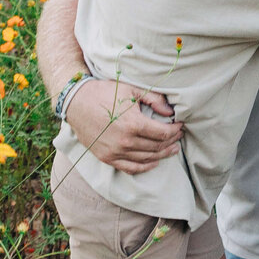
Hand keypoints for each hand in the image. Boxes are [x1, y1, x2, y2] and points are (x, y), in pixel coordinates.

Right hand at [65, 78, 180, 174]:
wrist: (77, 102)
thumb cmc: (105, 93)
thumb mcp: (131, 90)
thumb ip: (154, 100)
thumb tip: (170, 112)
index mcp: (133, 124)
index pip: (163, 133)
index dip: (175, 131)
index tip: (181, 126)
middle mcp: (125, 141)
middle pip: (157, 147)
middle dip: (171, 141)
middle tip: (179, 137)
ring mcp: (115, 152)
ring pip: (146, 159)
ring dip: (162, 155)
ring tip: (172, 149)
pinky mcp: (107, 158)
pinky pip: (130, 168)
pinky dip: (144, 167)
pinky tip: (154, 162)